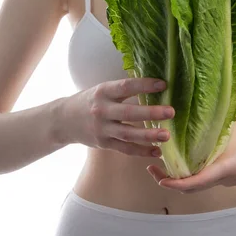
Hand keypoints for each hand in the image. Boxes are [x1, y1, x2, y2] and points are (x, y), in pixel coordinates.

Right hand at [59, 77, 174, 156]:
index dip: (145, 85)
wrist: (64, 120)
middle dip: (151, 113)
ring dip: (149, 136)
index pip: (126, 86)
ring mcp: (102, 129)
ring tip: (167, 135)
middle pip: (129, 112)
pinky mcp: (104, 144)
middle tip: (171, 112)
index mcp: (104, 91)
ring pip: (128, 134)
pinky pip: (125, 149)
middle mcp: (102, 110)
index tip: (164, 84)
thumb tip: (155, 85)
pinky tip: (157, 151)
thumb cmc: (91, 100)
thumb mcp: (103, 89)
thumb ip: (123, 89)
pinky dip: (141, 151)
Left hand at [147, 100, 235, 192]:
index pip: (197, 181)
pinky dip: (191, 176)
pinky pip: (205, 180)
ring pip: (197, 185)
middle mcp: (224, 179)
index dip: (176, 182)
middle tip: (151, 167)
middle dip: (169, 180)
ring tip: (162, 164)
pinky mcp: (230, 178)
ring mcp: (226, 180)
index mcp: (228, 169)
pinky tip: (185, 161)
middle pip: (190, 187)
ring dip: (178, 179)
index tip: (159, 177)